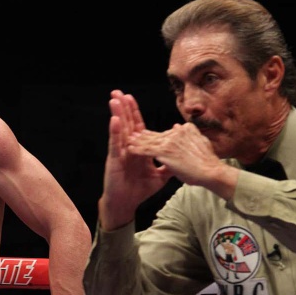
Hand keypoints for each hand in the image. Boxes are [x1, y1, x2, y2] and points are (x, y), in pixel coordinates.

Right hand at [100, 90, 170, 229]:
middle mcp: (127, 148)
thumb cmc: (139, 190)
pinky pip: (115, 143)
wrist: (127, 203)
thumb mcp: (160, 177)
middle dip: (123, 107)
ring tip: (115, 99)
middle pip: (127, 123)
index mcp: (137, 149)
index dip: (134, 112)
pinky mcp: (114, 159)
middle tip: (119, 91)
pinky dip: (115, 131)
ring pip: (119, 129)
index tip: (131, 97)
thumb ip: (168, 166)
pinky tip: (115, 119)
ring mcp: (120, 152)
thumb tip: (181, 158)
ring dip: (117, 113)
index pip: (137, 126)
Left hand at [127, 123, 237, 198]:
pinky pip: (148, 150)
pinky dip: (138, 149)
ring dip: (137, 141)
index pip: (165, 133)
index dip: (153, 135)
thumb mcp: (201, 143)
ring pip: (150, 141)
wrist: (212, 172)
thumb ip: (190, 135)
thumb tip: (182, 127)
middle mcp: (177, 132)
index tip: (143, 134)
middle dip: (142, 135)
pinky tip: (129, 150)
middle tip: (130, 135)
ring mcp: (171, 141)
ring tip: (126, 141)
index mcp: (186, 130)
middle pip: (156, 134)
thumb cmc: (208, 163)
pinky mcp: (166, 151)